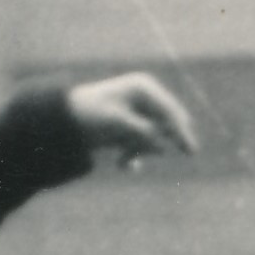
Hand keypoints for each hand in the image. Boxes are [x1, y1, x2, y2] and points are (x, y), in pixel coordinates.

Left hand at [65, 71, 197, 162]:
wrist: (63, 120)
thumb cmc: (90, 115)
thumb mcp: (117, 124)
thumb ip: (141, 134)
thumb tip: (163, 147)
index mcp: (143, 88)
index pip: (169, 110)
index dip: (181, 131)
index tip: (190, 150)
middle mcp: (144, 97)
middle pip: (165, 124)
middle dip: (156, 143)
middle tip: (175, 158)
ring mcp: (139, 111)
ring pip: (153, 137)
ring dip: (139, 151)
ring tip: (122, 162)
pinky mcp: (131, 126)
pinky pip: (142, 144)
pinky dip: (133, 156)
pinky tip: (123, 166)